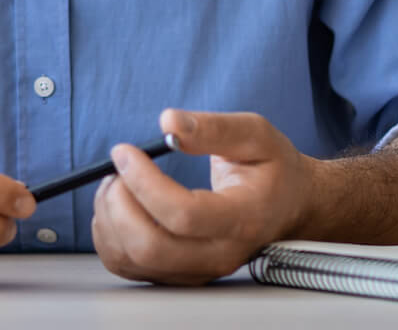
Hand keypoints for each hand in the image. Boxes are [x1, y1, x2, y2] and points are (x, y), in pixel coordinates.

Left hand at [90, 108, 315, 284]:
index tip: (125, 151)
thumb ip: (214, 127)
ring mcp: (198, 271)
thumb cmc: (272, 170)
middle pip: (151, 247)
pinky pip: (127, 266)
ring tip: (117, 183)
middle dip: (119, 204)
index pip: (184, 215)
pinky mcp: (178, 275)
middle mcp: (220, 254)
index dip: (144, 181)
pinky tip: (120, 207)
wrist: (288, 207)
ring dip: (109, 218)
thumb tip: (168, 122)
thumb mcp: (256, 134)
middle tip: (117, 170)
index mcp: (243, 218)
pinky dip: (109, 237)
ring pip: (134, 260)